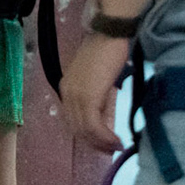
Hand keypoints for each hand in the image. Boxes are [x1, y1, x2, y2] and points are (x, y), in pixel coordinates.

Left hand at [60, 32, 132, 153]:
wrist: (109, 34)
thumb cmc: (107, 51)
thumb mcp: (97, 78)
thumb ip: (96, 95)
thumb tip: (104, 114)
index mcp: (67, 88)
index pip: (72, 120)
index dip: (86, 135)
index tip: (102, 143)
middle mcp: (67, 94)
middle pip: (76, 129)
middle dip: (94, 143)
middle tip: (111, 150)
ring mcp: (76, 96)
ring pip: (85, 130)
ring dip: (101, 143)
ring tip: (116, 147)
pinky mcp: (88, 98)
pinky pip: (94, 126)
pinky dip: (105, 137)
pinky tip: (117, 140)